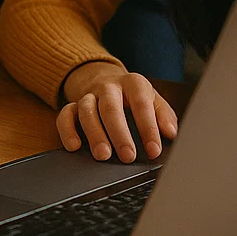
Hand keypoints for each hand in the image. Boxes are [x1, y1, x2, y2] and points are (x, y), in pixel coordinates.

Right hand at [58, 61, 178, 162]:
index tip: (153, 150)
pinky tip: (74, 146)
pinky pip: (65, 115)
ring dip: (94, 134)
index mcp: (133, 83)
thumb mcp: (154, 101)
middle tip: (128, 156)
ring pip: (87, 111)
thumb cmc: (135, 97)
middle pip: (111, 107)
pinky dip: (67, 130)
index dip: (148, 127)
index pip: (141, 103)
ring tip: (103, 156)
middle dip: (119, 133)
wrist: (106, 79)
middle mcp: (109, 87)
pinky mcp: (72, 105)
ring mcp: (89, 95)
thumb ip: (164, 116)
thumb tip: (171, 133)